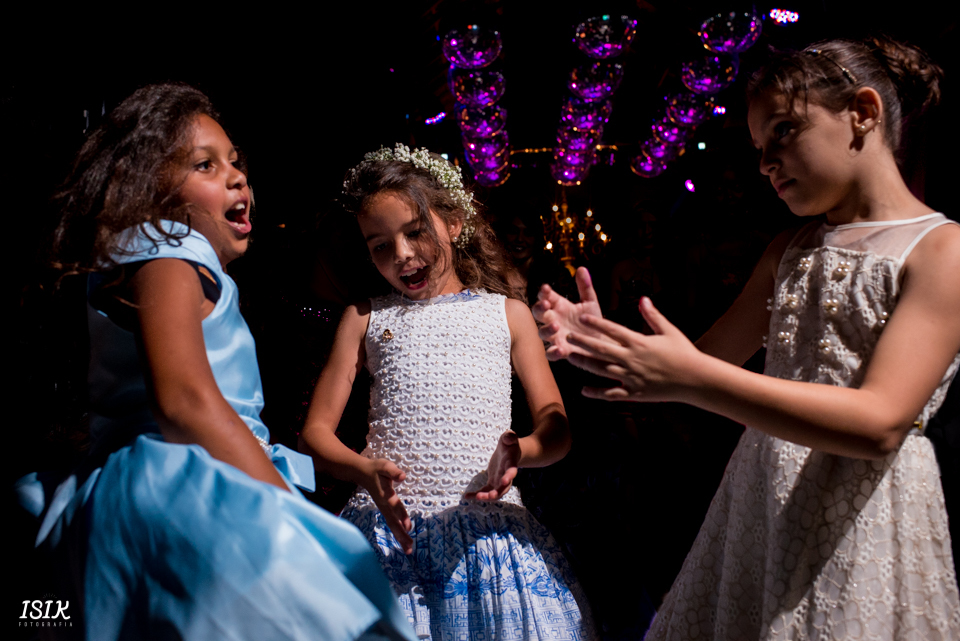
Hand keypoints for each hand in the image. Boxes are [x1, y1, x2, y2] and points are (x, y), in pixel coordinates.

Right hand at [362, 458, 412, 553]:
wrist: (362, 473)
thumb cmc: (376, 469)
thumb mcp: (384, 466)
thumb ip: (393, 471)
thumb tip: (402, 476)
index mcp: (385, 494)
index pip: (394, 506)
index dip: (401, 516)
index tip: (408, 527)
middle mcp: (384, 505)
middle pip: (393, 521)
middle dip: (401, 534)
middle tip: (409, 547)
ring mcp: (383, 509)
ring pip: (392, 525)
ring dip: (400, 537)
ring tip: (408, 550)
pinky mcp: (384, 511)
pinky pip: (391, 523)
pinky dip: (397, 533)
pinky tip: (404, 542)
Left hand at [466, 431, 520, 500]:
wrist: (511, 452)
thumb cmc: (509, 443)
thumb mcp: (509, 437)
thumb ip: (510, 437)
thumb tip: (508, 438)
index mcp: (511, 464)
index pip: (511, 471)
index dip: (509, 477)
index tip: (504, 481)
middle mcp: (506, 475)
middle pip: (503, 488)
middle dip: (496, 493)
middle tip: (487, 496)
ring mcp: (499, 480)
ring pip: (495, 492)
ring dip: (486, 497)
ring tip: (475, 497)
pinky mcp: (493, 482)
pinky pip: (485, 491)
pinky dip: (477, 494)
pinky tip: (467, 496)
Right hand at [532, 267, 607, 360]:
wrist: (602, 343)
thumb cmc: (593, 321)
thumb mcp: (591, 303)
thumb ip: (585, 287)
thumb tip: (582, 268)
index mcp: (559, 306)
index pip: (546, 296)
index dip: (543, 292)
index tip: (545, 288)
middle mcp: (554, 320)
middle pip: (538, 313)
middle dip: (539, 308)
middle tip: (546, 304)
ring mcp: (556, 336)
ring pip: (542, 332)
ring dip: (546, 329)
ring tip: (555, 325)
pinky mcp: (562, 351)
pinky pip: (551, 354)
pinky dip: (553, 352)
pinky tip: (560, 350)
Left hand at [566, 297, 702, 402]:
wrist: (695, 379)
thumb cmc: (684, 353)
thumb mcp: (669, 331)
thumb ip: (652, 315)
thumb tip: (643, 298)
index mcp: (639, 342)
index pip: (612, 330)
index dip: (595, 324)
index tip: (581, 317)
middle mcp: (631, 359)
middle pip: (601, 349)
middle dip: (582, 342)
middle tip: (567, 336)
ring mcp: (631, 377)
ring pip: (601, 370)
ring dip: (584, 363)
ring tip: (569, 357)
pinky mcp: (634, 393)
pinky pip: (611, 393)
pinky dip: (597, 393)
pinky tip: (584, 390)